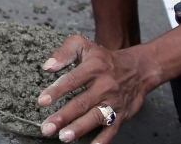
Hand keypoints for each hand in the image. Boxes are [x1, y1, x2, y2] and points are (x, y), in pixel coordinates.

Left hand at [36, 35, 153, 142]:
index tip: (42, 101)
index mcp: (93, 67)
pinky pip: (111, 129)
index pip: (72, 80)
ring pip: (95, 117)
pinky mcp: (121, 115)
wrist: (138, 69)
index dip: (56, 91)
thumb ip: (63, 53)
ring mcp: (113, 102)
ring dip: (79, 129)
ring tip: (64, 137)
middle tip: (47, 127)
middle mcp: (104, 85)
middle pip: (81, 103)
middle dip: (63, 116)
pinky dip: (103, 139)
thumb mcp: (83, 45)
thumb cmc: (103, 58)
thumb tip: (47, 67)